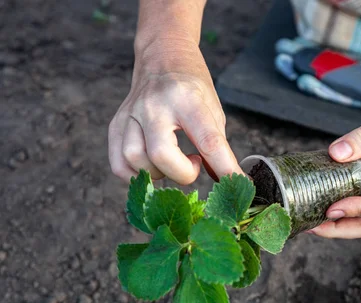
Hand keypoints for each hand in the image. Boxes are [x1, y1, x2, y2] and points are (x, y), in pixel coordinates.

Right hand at [108, 41, 240, 183]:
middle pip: (161, 155)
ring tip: (173, 162)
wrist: (162, 55)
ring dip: (159, 173)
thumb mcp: (213, 109)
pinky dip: (137, 175)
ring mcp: (131, 113)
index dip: (225, 168)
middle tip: (195, 163)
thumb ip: (217, 147)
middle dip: (183, 173)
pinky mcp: (116, 123)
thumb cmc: (192, 86)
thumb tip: (226, 182)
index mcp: (187, 98)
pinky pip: (119, 163)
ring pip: (134, 160)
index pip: (208, 141)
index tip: (238, 183)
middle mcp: (154, 105)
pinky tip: (154, 166)